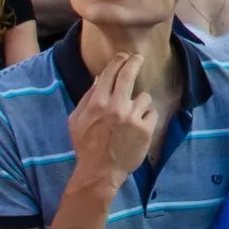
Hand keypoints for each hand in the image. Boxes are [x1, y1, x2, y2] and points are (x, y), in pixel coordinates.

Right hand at [67, 51, 156, 182]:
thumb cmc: (85, 146)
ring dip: (140, 103)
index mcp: (97, 102)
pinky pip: (152, 114)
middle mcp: (116, 106)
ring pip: (144, 97)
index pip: (110, 72)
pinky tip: (139, 128)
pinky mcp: (145, 130)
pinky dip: (147, 119)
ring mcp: (132, 117)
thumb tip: (99, 78)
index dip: (118, 60)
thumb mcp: (77, 120)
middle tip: (138, 58)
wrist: (99, 171)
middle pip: (129, 74)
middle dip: (135, 62)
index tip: (123, 56)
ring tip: (133, 116)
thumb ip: (87, 98)